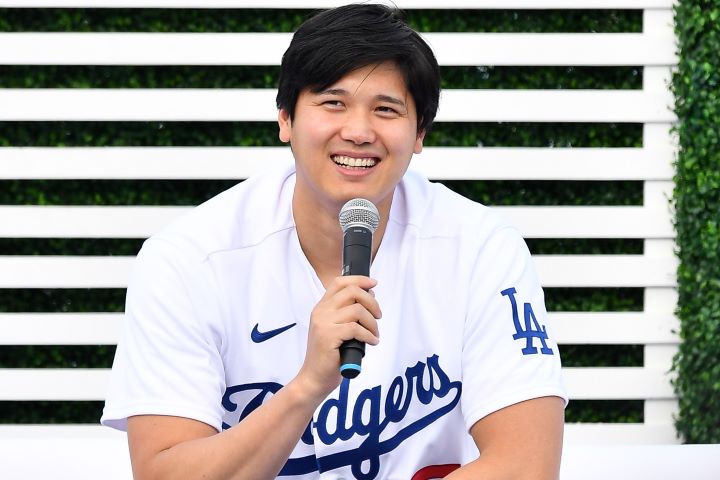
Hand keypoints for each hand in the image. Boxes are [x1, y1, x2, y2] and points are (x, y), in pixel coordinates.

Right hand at [295, 275, 380, 400]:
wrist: (314, 378)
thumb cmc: (328, 356)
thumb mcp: (335, 329)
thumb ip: (346, 314)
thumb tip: (369, 296)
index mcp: (321, 308)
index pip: (339, 282)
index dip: (359, 280)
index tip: (373, 284)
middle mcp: (320, 312)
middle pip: (352, 292)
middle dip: (372, 302)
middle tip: (378, 316)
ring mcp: (323, 323)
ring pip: (357, 310)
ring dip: (372, 322)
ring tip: (374, 334)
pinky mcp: (329, 336)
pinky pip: (356, 328)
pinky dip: (369, 335)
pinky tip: (371, 342)